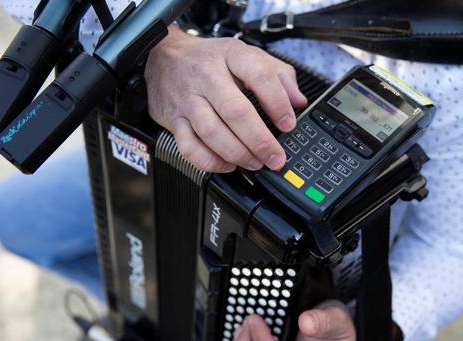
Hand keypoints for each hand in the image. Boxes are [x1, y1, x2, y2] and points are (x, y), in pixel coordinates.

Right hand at [144, 25, 307, 172]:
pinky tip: (227, 164)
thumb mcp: (246, 55)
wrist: (163, 57)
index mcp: (230, 56)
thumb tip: (299, 101)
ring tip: (255, 162)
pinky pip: (190, 147)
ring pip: (212, 132)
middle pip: (235, 111)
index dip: (277, 102)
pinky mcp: (174, 120)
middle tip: (275, 156)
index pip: (258, 75)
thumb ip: (278, 75)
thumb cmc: (209, 60)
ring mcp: (188, 99)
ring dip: (238, 154)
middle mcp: (207, 76)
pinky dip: (210, 161)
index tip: (288, 123)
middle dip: (260, 140)